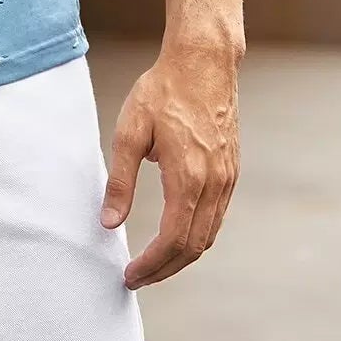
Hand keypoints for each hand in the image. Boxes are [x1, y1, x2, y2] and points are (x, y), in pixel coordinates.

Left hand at [99, 38, 240, 287]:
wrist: (204, 63)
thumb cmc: (163, 91)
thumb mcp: (130, 131)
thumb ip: (120, 181)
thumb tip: (109, 223)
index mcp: (188, 178)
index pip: (172, 240)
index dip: (150, 265)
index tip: (129, 275)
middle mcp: (214, 184)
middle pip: (193, 247)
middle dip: (165, 269)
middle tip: (138, 277)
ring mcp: (227, 179)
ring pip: (208, 235)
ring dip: (182, 257)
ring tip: (154, 263)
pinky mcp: (231, 171)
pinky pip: (217, 217)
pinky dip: (197, 236)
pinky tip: (176, 235)